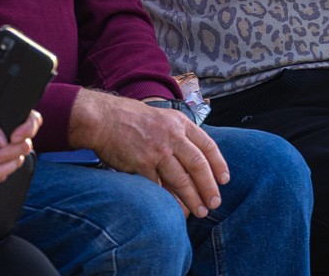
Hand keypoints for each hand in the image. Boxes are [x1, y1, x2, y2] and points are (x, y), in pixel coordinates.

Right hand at [70, 90, 228, 217]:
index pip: (208, 146)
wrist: (104, 118)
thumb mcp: (163, 117)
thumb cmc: (132, 119)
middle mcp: (172, 136)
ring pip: (181, 179)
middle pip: (198, 165)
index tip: (224, 180)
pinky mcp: (141, 164)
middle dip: (209, 187)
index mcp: (180, 123)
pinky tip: (173, 209)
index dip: (219, 165)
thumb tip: (196, 156)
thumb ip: (180, 134)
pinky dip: (167, 199)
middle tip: (214, 203)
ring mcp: (157, 150)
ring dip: (192, 198)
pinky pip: (158, 187)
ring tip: (200, 211)